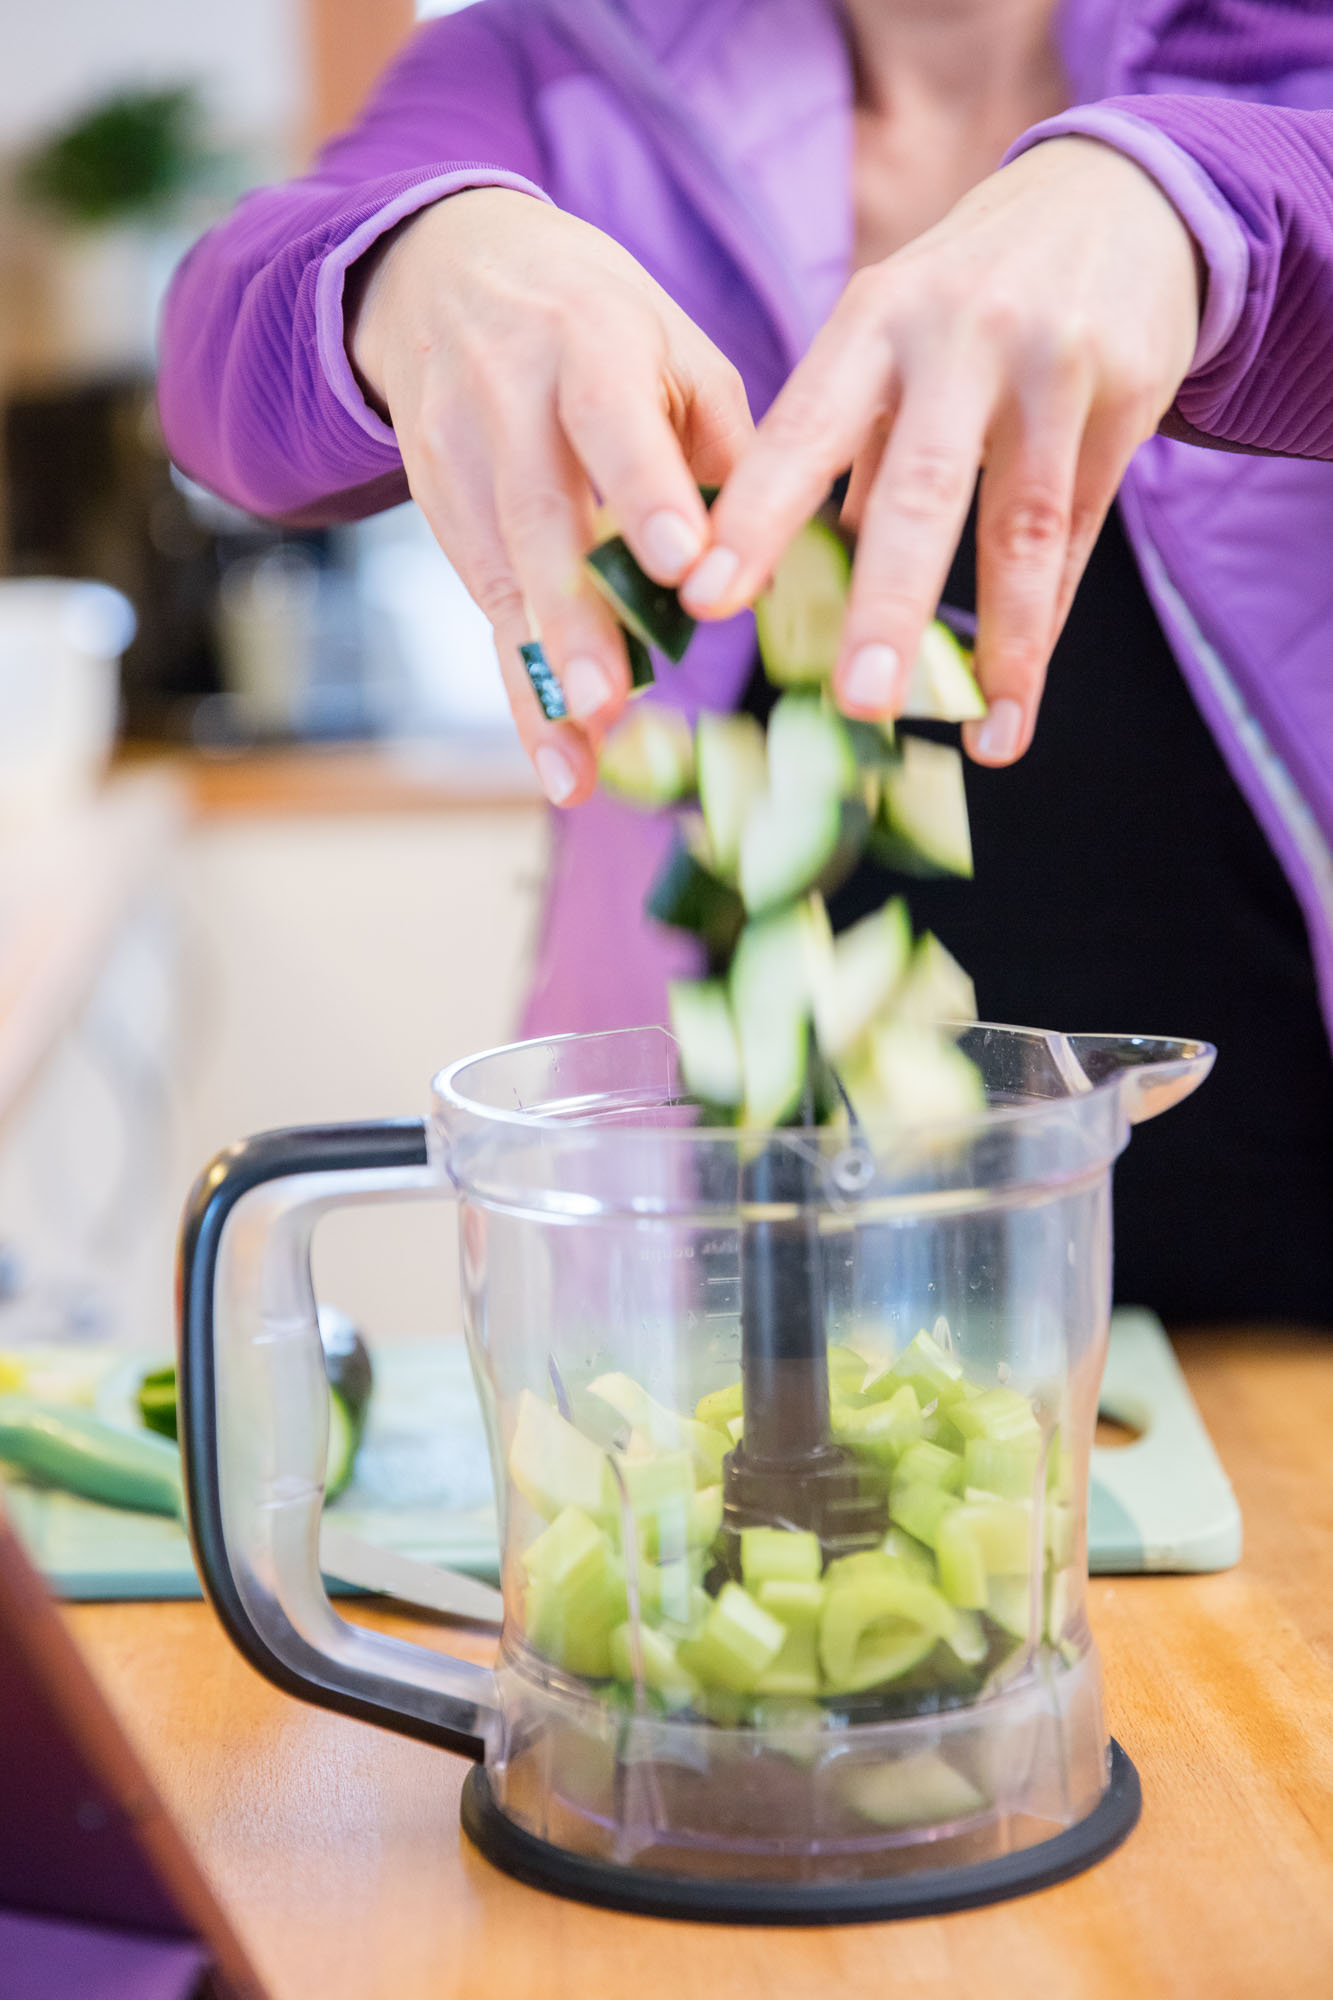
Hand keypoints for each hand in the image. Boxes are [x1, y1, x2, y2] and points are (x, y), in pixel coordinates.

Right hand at [351, 189, 751, 802]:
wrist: (445, 270)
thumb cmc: (594, 320)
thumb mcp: (673, 346)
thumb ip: (727, 448)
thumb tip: (771, 565)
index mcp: (587, 337)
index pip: (612, 418)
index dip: (644, 492)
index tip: (683, 567)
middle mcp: (506, 394)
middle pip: (538, 516)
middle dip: (574, 617)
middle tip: (611, 702)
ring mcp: (457, 454)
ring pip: (499, 575)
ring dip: (542, 674)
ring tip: (581, 753)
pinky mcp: (435, 506)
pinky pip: (483, 607)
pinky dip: (521, 685)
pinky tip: (557, 756)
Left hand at [682, 138, 1201, 763]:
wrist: (1120, 197)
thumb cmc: (967, 289)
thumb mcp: (889, 327)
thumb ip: (842, 436)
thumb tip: (792, 564)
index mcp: (873, 318)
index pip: (804, 431)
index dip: (754, 518)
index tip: (706, 599)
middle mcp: (960, 336)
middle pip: (920, 488)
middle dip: (887, 601)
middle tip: (856, 699)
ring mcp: (1051, 366)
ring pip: (1020, 526)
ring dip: (1002, 643)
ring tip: (978, 736)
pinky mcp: (1127, 398)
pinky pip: (1078, 534)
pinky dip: (1046, 626)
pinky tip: (1016, 705)